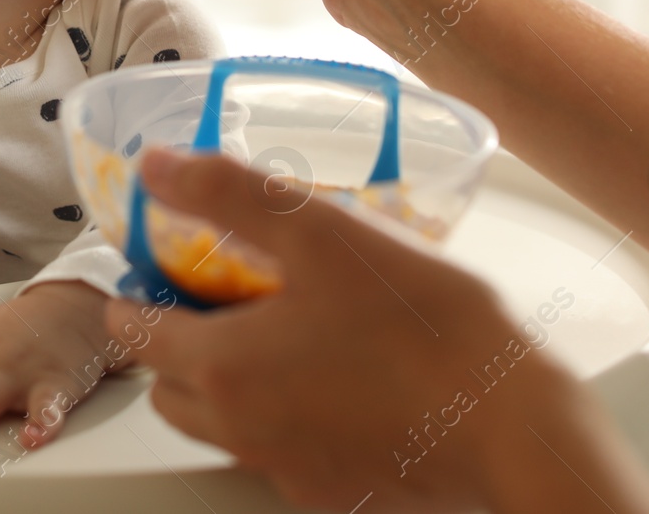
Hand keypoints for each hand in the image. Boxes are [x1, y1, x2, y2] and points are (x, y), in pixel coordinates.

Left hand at [107, 149, 648, 512]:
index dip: (137, 292)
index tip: (156, 265)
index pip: (136, 333)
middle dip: (174, 343)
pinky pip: (279, 451)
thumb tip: (159, 166)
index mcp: (223, 367)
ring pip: (221, 425)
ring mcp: (286, 469)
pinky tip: (331, 375)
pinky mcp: (332, 490)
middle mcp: (241, 429)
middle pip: (168, 388)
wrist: (512, 424)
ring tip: (279, 328)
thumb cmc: (424, 328)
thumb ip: (229, 194)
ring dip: (225, 381)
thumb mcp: (321, 234)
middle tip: (215, 293)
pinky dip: (281, 414)